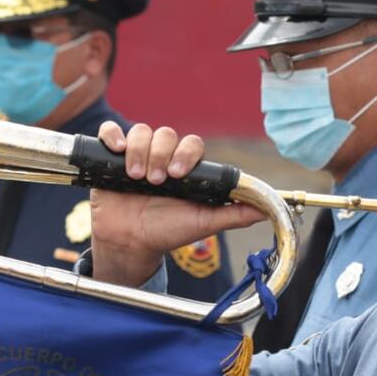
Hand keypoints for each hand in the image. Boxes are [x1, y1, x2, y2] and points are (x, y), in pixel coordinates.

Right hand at [89, 122, 264, 286]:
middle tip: (156, 182)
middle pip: (165, 134)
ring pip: (140, 131)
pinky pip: (110, 132)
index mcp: (185, 168)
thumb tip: (266, 210)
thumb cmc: (167, 231)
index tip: (178, 175)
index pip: (191, 144)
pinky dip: (111, 135)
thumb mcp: (203, 223)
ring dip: (139, 151)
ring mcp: (136, 156)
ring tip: (136, 177)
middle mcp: (162, 158)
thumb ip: (234, 215)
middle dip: (161, 155)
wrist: (131, 243)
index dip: (186, 153)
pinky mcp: (110, 158)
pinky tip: (116, 150)